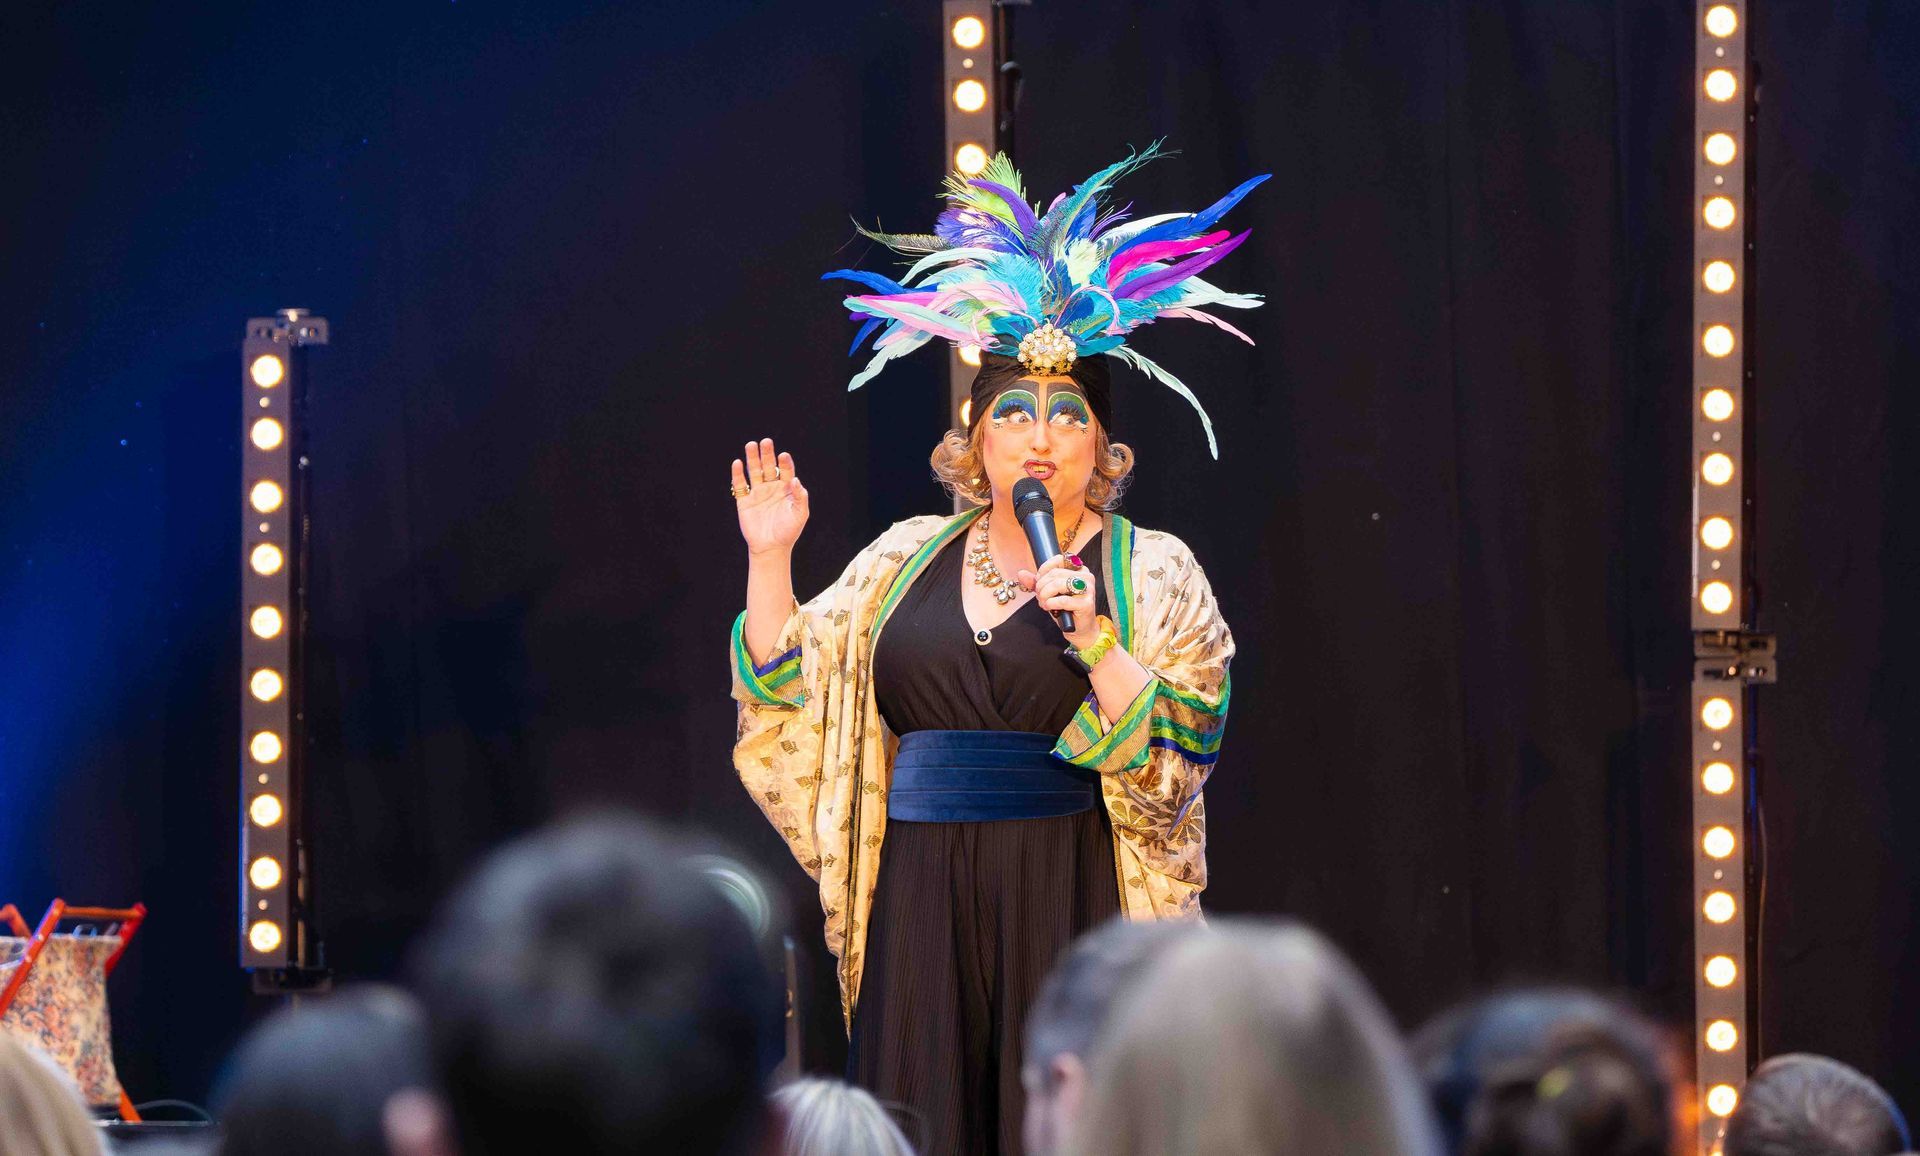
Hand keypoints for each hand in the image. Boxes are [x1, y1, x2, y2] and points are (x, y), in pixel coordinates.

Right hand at [732, 437, 808, 556]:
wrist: (771, 548)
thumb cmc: (788, 532)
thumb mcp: (800, 514)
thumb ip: (800, 497)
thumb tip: (795, 480)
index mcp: (786, 489)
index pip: (785, 471)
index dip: (784, 463)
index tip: (783, 456)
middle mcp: (771, 488)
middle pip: (768, 466)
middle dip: (767, 454)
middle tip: (766, 442)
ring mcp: (757, 493)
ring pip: (754, 471)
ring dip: (752, 458)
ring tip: (751, 445)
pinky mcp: (744, 501)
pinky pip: (740, 485)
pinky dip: (738, 474)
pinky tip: (737, 463)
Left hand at [1017, 553, 1099, 648]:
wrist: (1080, 628)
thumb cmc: (1066, 608)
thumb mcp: (1049, 592)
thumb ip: (1036, 582)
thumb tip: (1021, 573)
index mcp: (1079, 569)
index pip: (1059, 559)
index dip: (1044, 570)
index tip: (1038, 581)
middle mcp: (1086, 576)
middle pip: (1055, 574)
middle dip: (1041, 586)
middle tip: (1039, 597)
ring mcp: (1088, 589)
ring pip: (1057, 584)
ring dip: (1045, 595)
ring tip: (1044, 603)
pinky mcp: (1086, 604)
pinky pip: (1062, 600)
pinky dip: (1051, 604)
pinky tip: (1050, 608)